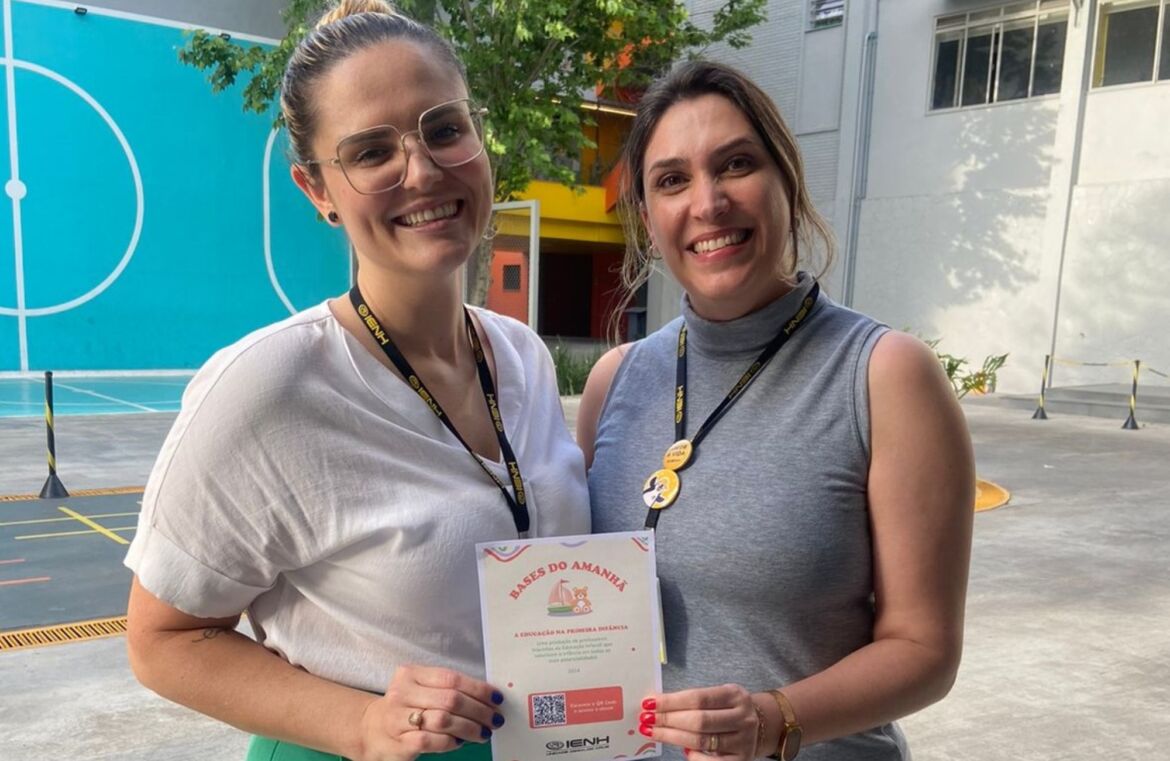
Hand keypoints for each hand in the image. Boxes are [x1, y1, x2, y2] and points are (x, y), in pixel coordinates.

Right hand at [355, 664, 504, 760]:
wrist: (372, 730)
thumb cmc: (406, 708)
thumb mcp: (422, 690)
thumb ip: (448, 689)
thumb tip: (488, 697)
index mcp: (411, 674)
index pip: (451, 678)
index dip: (478, 689)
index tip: (497, 698)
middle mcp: (402, 693)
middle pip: (450, 699)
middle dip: (479, 711)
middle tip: (495, 719)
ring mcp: (398, 718)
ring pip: (443, 720)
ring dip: (469, 728)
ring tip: (483, 733)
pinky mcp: (399, 742)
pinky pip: (431, 741)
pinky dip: (450, 742)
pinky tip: (459, 742)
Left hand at [638, 684, 762, 759]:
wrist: (763, 725)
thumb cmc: (729, 709)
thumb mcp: (719, 696)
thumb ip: (693, 700)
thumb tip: (656, 704)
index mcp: (735, 695)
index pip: (698, 697)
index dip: (671, 701)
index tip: (649, 703)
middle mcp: (742, 717)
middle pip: (699, 720)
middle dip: (668, 720)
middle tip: (646, 720)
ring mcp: (743, 741)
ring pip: (702, 741)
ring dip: (673, 737)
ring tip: (653, 733)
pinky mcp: (741, 760)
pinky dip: (693, 756)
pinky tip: (682, 750)